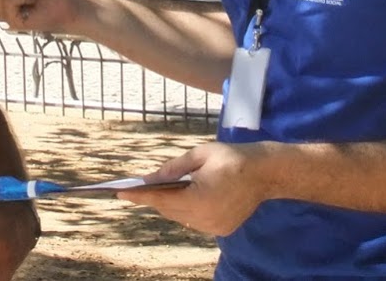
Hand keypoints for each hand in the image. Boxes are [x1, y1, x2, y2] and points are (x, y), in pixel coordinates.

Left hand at [116, 142, 273, 236]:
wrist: (265, 173)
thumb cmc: (232, 158)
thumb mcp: (200, 155)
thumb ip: (173, 167)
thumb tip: (151, 178)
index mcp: (199, 198)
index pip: (160, 198)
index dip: (139, 195)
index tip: (119, 193)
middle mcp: (205, 217)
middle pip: (169, 210)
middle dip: (155, 199)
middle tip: (140, 188)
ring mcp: (214, 226)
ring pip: (181, 218)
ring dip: (172, 205)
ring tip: (163, 192)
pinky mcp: (221, 229)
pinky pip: (195, 221)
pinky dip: (188, 211)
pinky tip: (188, 198)